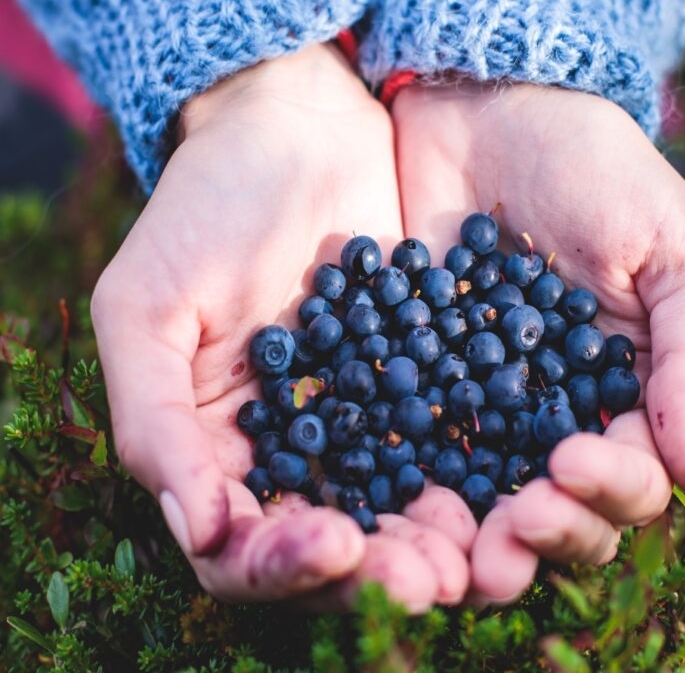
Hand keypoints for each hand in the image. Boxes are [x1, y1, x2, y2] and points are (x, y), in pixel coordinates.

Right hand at [91, 45, 471, 609]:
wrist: (297, 130)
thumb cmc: (204, 209)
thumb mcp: (149, 307)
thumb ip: (154, 422)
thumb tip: (198, 535)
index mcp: (218, 451)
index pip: (240, 548)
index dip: (283, 566)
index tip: (336, 544)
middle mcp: (294, 453)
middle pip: (333, 549)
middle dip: (380, 572)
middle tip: (433, 577)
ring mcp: (364, 421)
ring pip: (400, 512)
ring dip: (436, 543)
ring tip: (477, 551)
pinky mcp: (425, 382)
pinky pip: (451, 444)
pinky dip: (478, 475)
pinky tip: (510, 485)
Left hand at [392, 83, 684, 601]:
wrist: (488, 109)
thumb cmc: (598, 171)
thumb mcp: (672, 252)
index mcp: (625, 394)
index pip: (630, 475)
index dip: (609, 488)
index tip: (570, 463)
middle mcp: (552, 414)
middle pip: (557, 509)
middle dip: (543, 533)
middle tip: (512, 530)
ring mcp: (477, 403)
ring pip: (481, 498)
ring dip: (472, 536)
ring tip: (451, 552)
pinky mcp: (411, 378)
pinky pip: (407, 443)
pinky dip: (401, 481)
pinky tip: (385, 500)